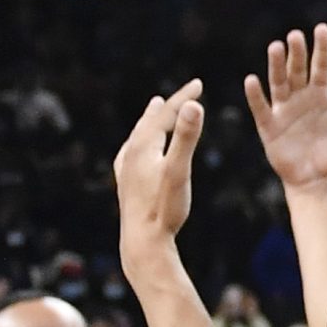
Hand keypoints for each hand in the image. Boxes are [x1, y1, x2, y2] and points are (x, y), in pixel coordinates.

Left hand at [114, 83, 203, 263]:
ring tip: (154, 109)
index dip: (184, 97)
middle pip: (151, 122)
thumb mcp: (179, 171)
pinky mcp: (127, 184)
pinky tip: (135, 149)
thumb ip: (187, 138)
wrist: (142, 242)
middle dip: (169, 106)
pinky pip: (131, 153)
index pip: (166, 114)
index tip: (199, 84)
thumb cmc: (164, 208)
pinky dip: (139, 143)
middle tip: (183, 93)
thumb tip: (194, 105)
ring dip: (150, 120)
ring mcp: (126, 169)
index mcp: (143, 147)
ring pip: (139, 136)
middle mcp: (131, 154)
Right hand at [247, 23, 326, 192]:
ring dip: (276, 65)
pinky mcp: (269, 128)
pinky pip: (261, 108)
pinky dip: (256, 95)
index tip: (321, 28)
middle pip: (298, 70)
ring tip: (276, 47)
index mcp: (320, 95)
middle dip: (297, 53)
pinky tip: (252, 79)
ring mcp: (283, 112)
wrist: (318, 182)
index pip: (321, 66)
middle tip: (296, 35)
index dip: (321, 49)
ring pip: (279, 83)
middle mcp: (300, 99)